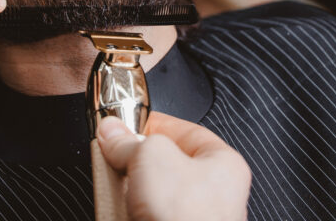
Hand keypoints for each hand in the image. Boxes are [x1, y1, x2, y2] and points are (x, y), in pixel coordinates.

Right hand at [97, 112, 250, 220]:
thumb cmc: (188, 216)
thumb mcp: (151, 156)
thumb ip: (129, 140)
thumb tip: (112, 132)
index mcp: (224, 164)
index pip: (185, 130)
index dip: (153, 124)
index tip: (127, 124)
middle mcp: (215, 193)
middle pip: (165, 163)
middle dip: (137, 160)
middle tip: (117, 154)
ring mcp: (194, 218)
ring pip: (152, 192)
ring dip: (129, 188)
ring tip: (116, 185)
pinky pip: (145, 214)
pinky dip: (128, 210)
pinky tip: (121, 209)